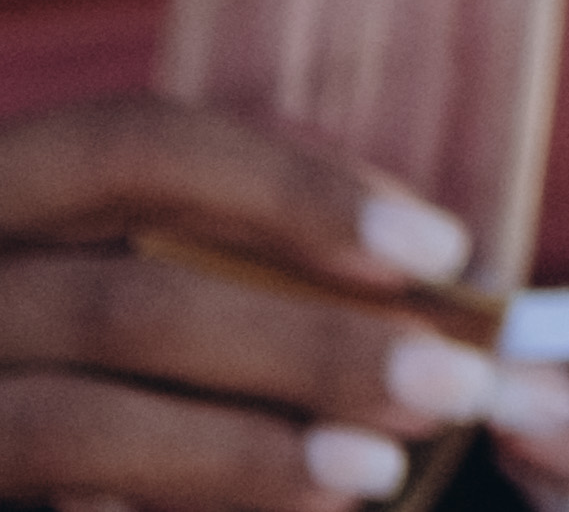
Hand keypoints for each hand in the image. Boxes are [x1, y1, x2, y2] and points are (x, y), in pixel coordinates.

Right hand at [0, 96, 568, 503]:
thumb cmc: (79, 339)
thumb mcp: (118, 258)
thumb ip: (227, 246)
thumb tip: (419, 273)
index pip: (133, 146)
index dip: (290, 188)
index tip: (437, 249)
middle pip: (129, 304)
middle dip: (311, 347)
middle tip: (457, 382)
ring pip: (79, 423)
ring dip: (249, 450)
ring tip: (378, 468)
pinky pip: (58, 485)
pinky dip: (179, 494)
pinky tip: (293, 506)